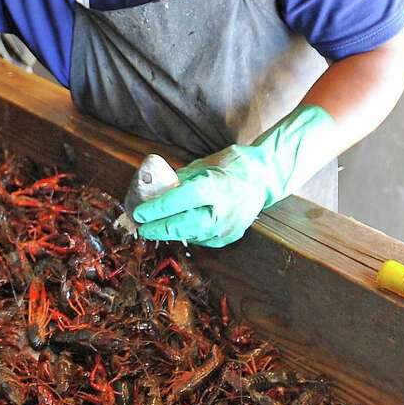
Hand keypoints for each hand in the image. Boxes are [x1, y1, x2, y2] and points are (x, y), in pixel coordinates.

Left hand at [132, 105, 335, 246]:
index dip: (156, 209)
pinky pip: (201, 239)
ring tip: (153, 228)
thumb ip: (179, 180)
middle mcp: (222, 210)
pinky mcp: (229, 237)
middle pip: (181, 226)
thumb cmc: (230, 166)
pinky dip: (187, 234)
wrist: (264, 177)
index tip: (138, 213)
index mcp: (214, 187)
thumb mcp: (202, 165)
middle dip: (157, 229)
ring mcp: (227, 227)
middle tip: (140, 227)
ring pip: (190, 235)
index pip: (179, 201)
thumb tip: (153, 190)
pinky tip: (178, 228)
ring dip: (169, 233)